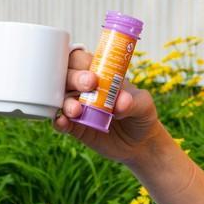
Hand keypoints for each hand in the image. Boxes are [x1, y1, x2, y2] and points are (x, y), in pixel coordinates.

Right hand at [54, 47, 168, 165]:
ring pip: (61, 99)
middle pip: (67, 76)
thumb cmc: (141, 114)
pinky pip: (61, 122)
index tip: (92, 73)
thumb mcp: (144, 104)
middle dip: (74, 78)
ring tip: (76, 110)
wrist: (141, 143)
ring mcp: (78, 107)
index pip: (81, 60)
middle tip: (89, 84)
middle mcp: (84, 89)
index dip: (80, 62)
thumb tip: (121, 102)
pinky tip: (63, 122)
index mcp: (99, 74)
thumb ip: (134, 101)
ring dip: (66, 102)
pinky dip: (59, 122)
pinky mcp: (75, 127)